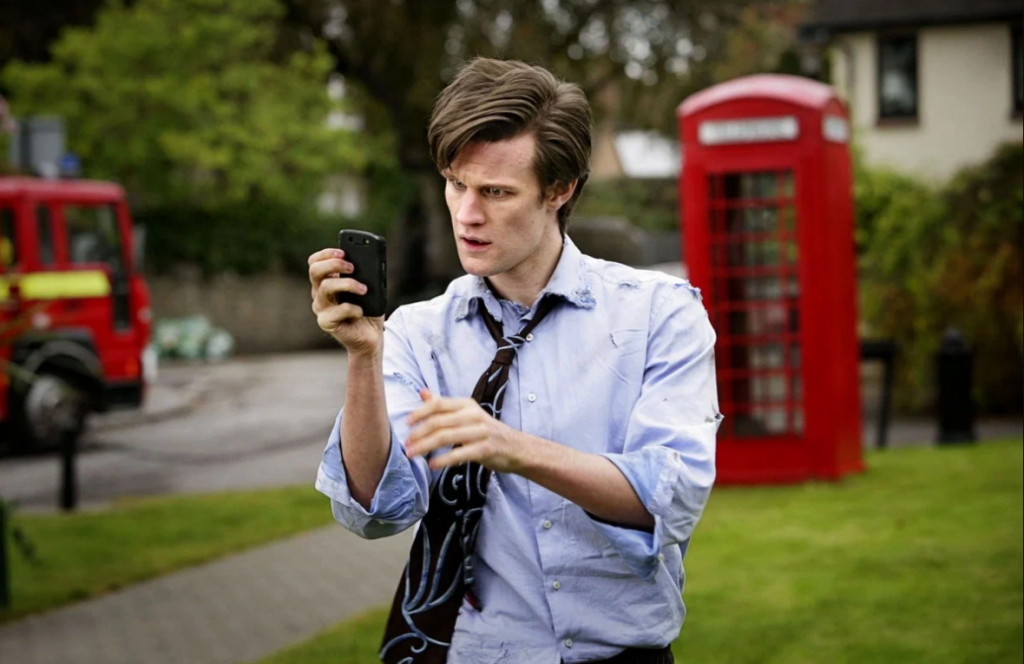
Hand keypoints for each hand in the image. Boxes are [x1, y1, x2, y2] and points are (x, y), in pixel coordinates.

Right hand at [308, 248, 382, 356]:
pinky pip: (337, 310)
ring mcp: (321, 308)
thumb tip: (368, 262)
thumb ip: (365, 274)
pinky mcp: (326, 322)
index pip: (315, 262)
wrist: (371, 335)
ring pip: (325, 287)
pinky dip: (353, 308)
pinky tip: (361, 311)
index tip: (343, 252)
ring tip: (364, 289)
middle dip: (334, 264)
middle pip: (315, 271)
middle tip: (353, 267)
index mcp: (326, 280)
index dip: (326, 254)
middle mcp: (319, 292)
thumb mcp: (370, 287)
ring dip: (348, 284)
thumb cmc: (369, 309)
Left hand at [405, 388, 525, 472]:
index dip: (420, 413)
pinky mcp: (485, 449)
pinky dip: (443, 460)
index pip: (438, 404)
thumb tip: (422, 392)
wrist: (516, 447)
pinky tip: (432, 465)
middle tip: (406, 445)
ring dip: (425, 446)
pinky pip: (459, 454)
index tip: (406, 424)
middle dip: (418, 434)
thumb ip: (443, 405)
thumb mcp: (466, 414)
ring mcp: (480, 432)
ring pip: (446, 437)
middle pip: (439, 422)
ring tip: (412, 454)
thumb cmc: (486, 431)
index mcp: (466, 404)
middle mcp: (473, 415)